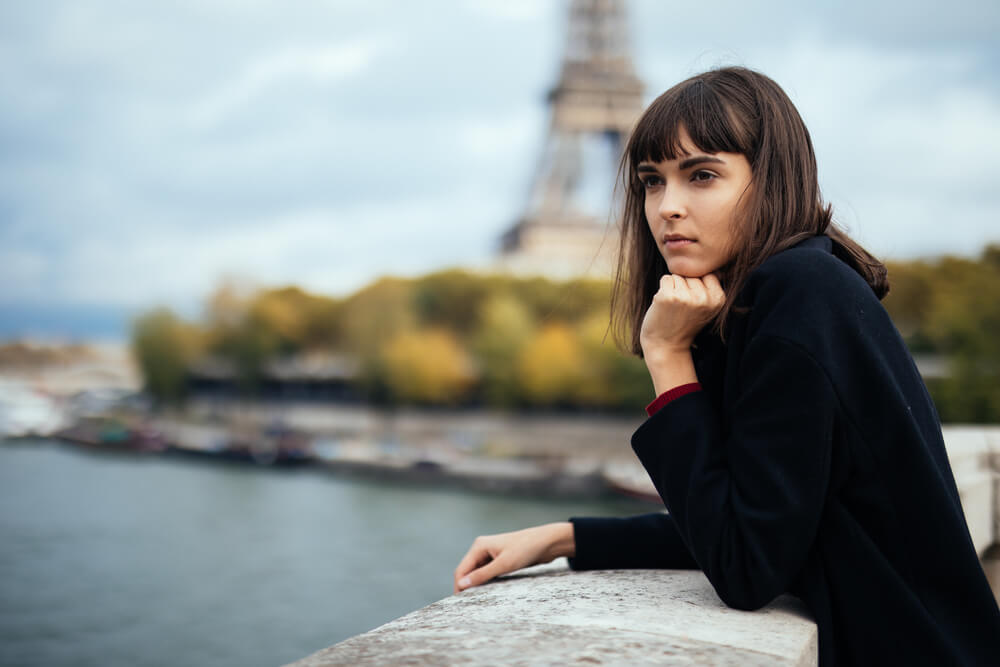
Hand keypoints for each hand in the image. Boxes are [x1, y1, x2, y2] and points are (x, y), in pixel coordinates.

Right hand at [453, 522, 574, 593]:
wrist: (547, 542)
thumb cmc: (526, 549)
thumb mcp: (504, 565)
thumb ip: (482, 575)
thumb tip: (461, 584)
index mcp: (479, 546)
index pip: (462, 569)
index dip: (459, 586)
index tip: (458, 603)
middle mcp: (482, 548)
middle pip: (467, 571)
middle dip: (466, 586)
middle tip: (466, 605)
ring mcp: (491, 553)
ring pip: (477, 572)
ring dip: (476, 585)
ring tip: (475, 601)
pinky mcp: (500, 559)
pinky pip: (487, 572)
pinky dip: (485, 582)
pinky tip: (487, 592)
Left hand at [639, 273, 725, 359]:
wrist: (667, 346)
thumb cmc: (685, 323)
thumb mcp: (706, 307)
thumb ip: (711, 288)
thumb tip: (718, 268)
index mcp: (718, 299)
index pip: (707, 273)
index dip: (697, 285)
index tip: (694, 303)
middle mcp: (704, 298)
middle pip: (691, 274)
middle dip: (684, 287)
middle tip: (682, 308)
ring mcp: (686, 297)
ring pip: (678, 275)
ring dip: (673, 288)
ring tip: (674, 307)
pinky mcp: (668, 297)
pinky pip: (666, 278)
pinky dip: (662, 290)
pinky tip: (665, 306)